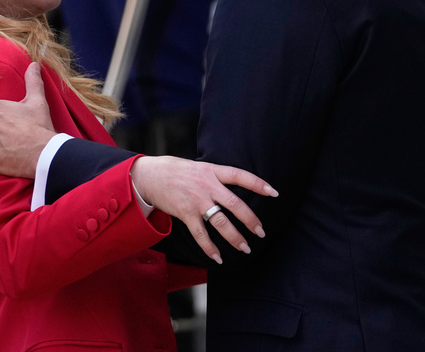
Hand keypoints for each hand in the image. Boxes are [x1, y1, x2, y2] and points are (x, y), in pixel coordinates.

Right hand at [129, 156, 277, 264]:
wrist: (150, 176)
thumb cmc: (176, 170)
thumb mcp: (199, 167)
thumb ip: (216, 176)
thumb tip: (233, 186)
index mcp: (213, 171)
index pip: (240, 176)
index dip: (258, 184)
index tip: (274, 193)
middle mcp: (207, 186)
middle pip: (235, 204)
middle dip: (251, 220)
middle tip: (261, 232)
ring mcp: (197, 200)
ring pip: (221, 222)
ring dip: (235, 238)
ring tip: (245, 248)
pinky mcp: (186, 214)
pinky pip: (201, 234)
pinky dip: (210, 248)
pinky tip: (218, 258)